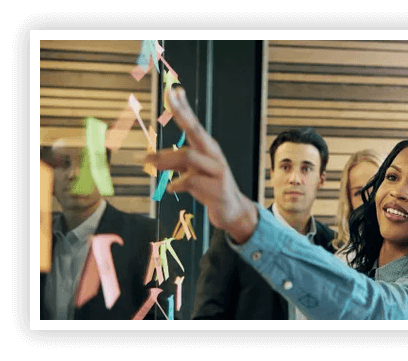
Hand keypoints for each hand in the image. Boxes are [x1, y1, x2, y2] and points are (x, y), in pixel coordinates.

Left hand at [145, 87, 256, 242]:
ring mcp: (217, 170)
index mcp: (208, 149)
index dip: (183, 107)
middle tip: (169, 99)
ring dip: (165, 158)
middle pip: (196, 130)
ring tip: (149, 161)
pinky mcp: (215, 188)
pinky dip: (177, 184)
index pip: (194, 124)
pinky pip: (190, 181)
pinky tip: (171, 188)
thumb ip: (176, 163)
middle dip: (182, 113)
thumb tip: (152, 157)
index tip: (173, 91)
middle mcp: (214, 155)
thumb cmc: (211, 188)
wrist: (233, 211)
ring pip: (188, 156)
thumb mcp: (192, 172)